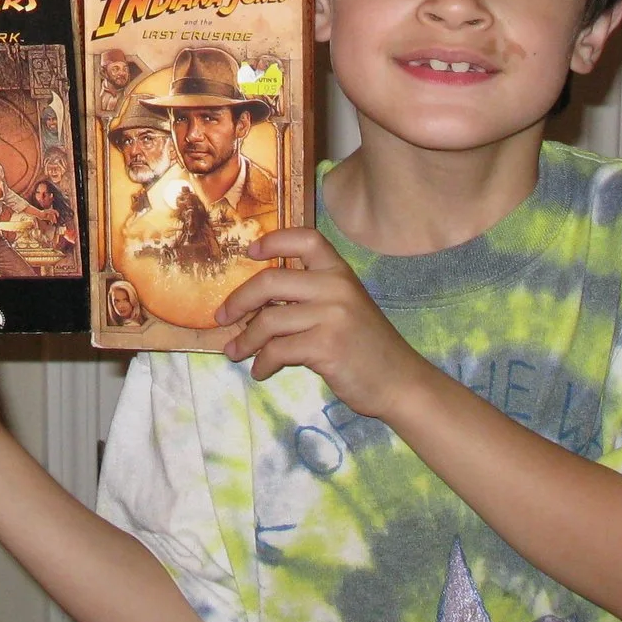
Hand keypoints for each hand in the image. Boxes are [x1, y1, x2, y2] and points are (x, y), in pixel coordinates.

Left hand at [216, 228, 437, 419]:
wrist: (399, 381)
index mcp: (340, 272)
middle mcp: (336, 287)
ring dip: (244, 340)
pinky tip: (260, 371)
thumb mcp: (345, 307)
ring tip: (234, 352)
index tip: (249, 252)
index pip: (305, 239)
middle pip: (270, 281)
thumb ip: (311, 296)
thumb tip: (255, 303)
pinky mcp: (326, 346)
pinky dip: (262, 363)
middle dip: (238, 301)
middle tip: (222, 317)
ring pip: (268, 320)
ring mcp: (332, 316)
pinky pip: (277, 350)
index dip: (274, 241)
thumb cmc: (367, 345)